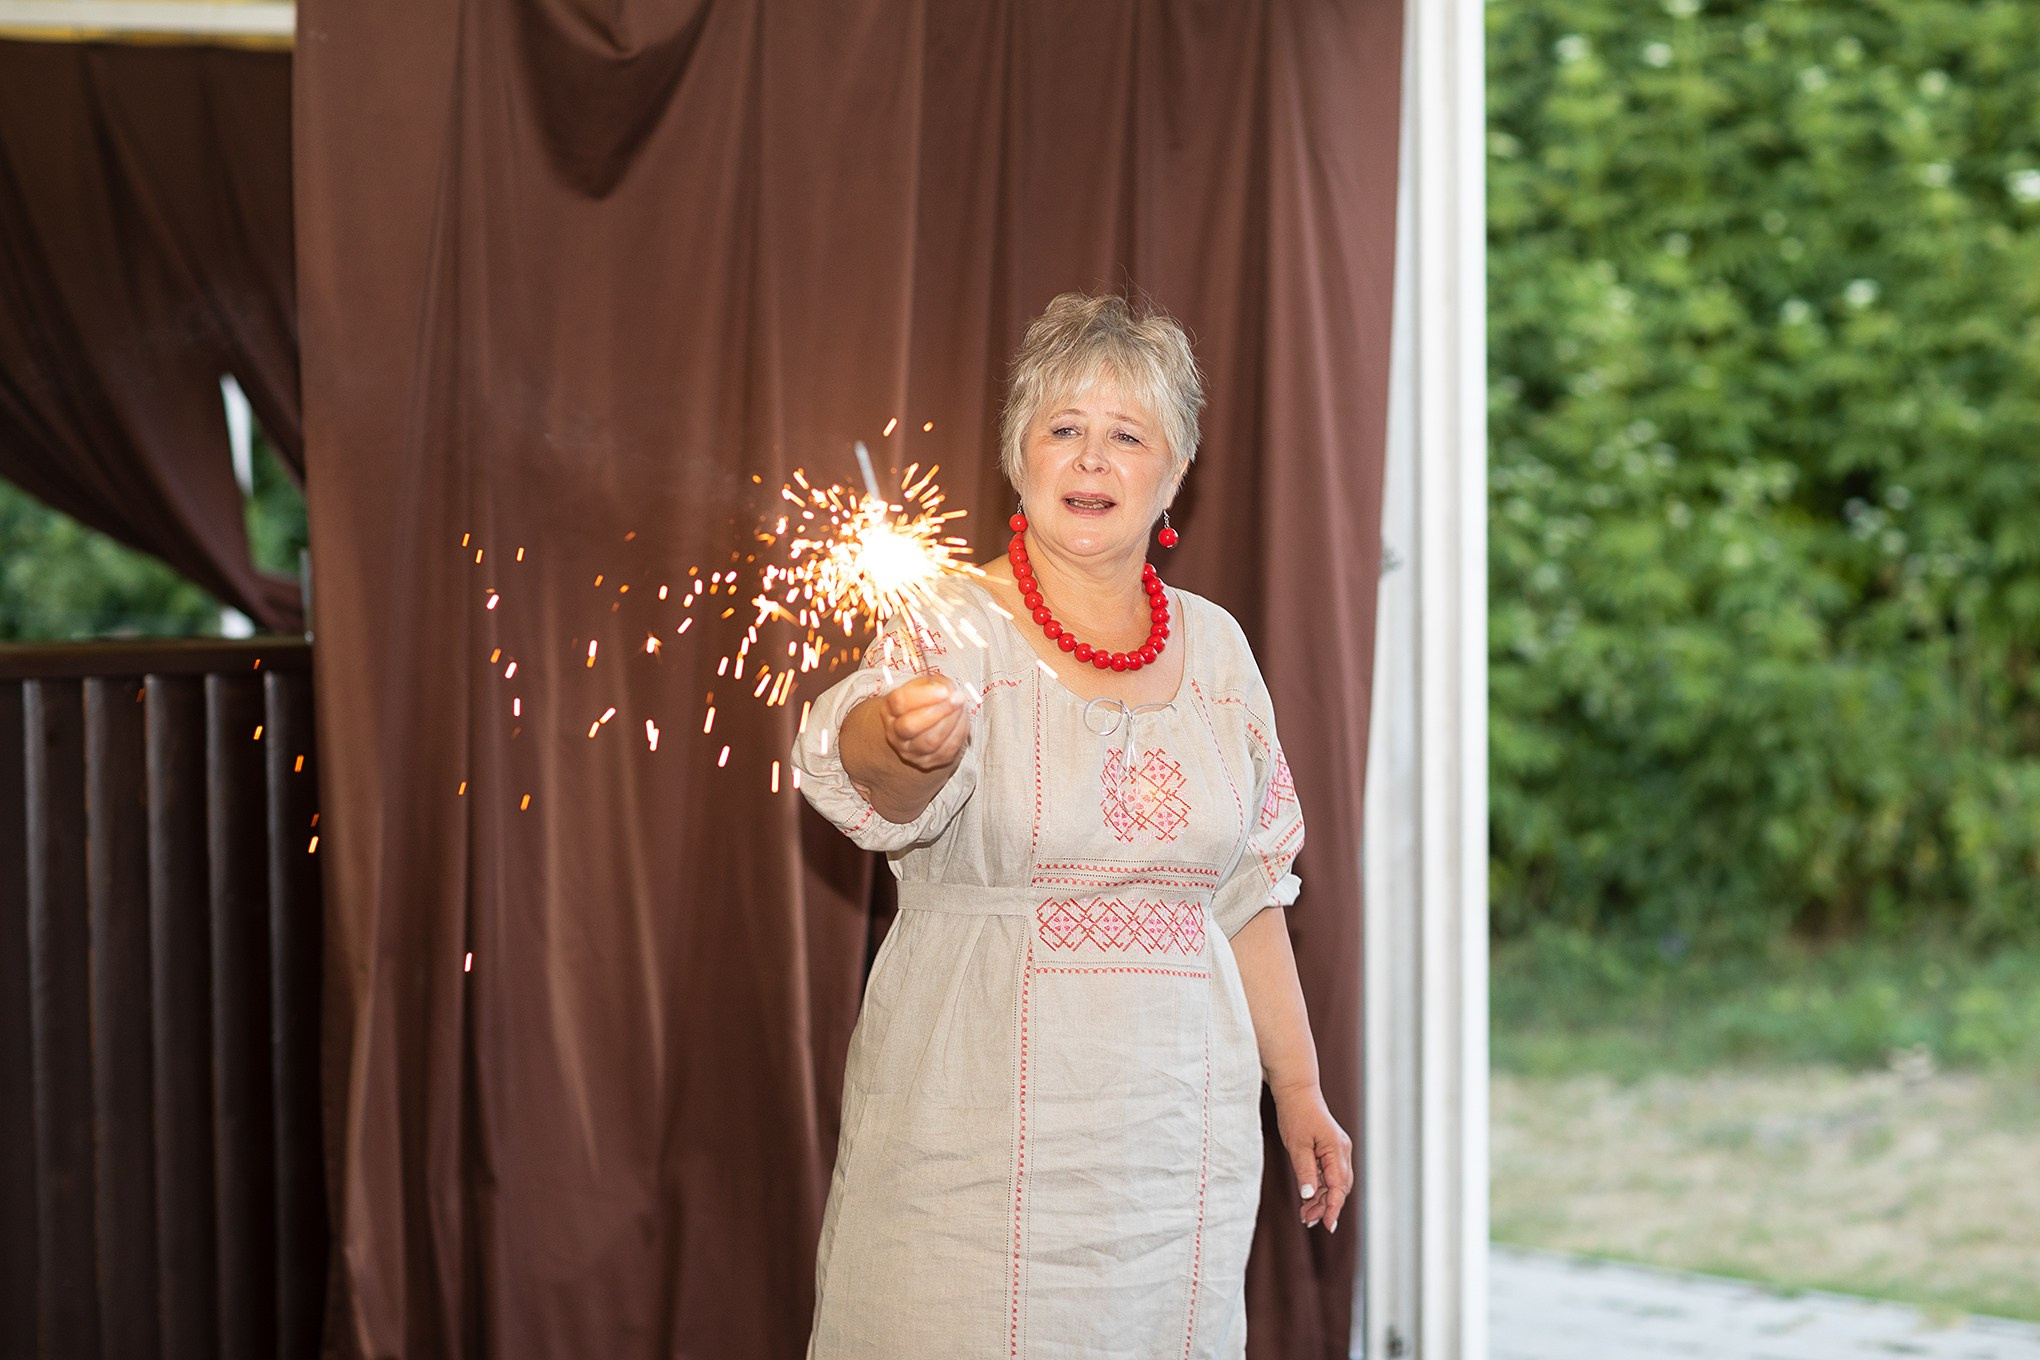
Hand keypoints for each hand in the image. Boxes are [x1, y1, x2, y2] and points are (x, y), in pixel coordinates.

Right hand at [877, 674, 969, 771]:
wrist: (921, 728)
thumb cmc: (924, 702)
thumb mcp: (924, 686)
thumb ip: (935, 684)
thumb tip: (950, 690)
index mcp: (889, 709)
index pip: (900, 702)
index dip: (923, 695)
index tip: (945, 690)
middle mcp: (895, 733)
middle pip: (911, 726)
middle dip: (939, 711)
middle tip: (958, 698)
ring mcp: (909, 751)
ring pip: (930, 741)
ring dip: (951, 722)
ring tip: (962, 707)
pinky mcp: (927, 762)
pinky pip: (946, 750)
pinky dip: (959, 733)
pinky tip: (963, 719)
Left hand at [1273, 1082, 1352, 1232]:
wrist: (1297, 1091)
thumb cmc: (1296, 1115)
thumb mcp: (1297, 1146)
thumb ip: (1305, 1172)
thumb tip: (1309, 1195)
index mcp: (1337, 1150)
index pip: (1339, 1187)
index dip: (1333, 1208)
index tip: (1326, 1226)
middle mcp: (1342, 1152)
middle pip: (1339, 1188)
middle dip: (1325, 1206)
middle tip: (1307, 1221)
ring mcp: (1338, 1150)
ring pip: (1335, 1183)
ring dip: (1322, 1199)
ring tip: (1305, 1215)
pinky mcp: (1331, 1150)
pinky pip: (1329, 1174)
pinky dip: (1320, 1187)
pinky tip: (1308, 1198)